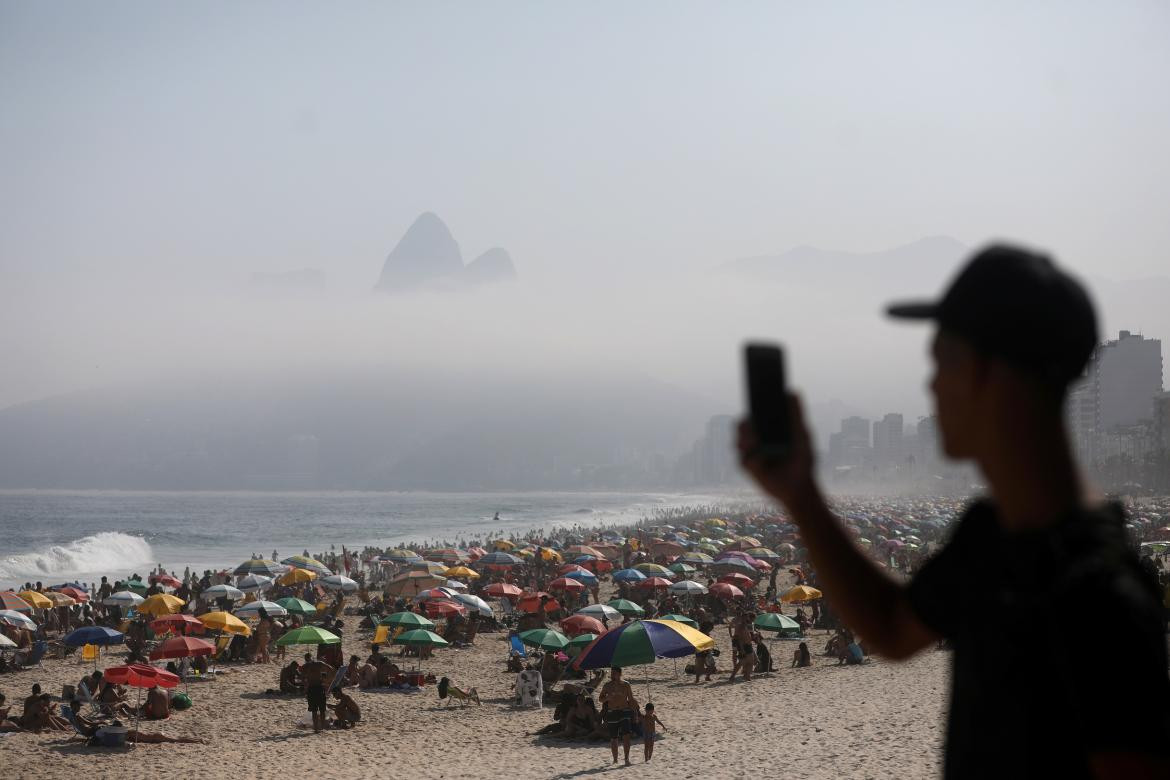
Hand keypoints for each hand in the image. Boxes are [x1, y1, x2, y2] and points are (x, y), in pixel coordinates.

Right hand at [737, 392, 816, 508]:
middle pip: (742, 427)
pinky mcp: (750, 469)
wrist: (801, 488)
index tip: (753, 396)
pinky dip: (753, 458)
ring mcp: (751, 454)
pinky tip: (761, 456)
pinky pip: (745, 460)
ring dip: (745, 439)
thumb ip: (796, 414)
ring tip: (754, 437)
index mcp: (767, 430)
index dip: (751, 405)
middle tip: (750, 419)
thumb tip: (792, 391)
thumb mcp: (802, 435)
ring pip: (739, 442)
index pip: (754, 414)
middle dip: (744, 423)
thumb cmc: (803, 460)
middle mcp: (756, 440)